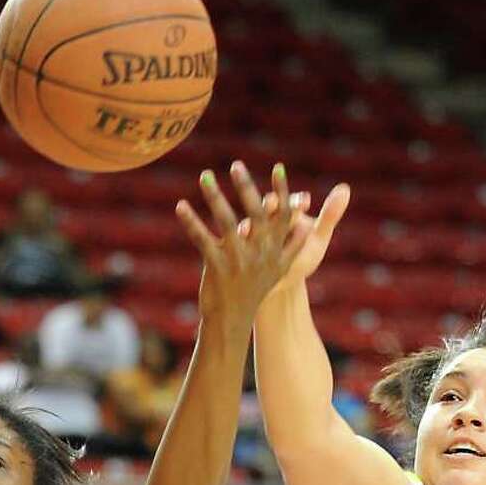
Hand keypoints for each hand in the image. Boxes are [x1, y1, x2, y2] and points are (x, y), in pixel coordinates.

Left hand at [176, 161, 346, 328]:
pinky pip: (202, 239)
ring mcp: (238, 260)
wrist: (232, 320)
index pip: (283, 217)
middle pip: (256, 214)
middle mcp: (260, 253)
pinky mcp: (217, 267)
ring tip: (204, 176)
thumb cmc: (254, 290)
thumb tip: (305, 226)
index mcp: (276, 250)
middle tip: (236, 165)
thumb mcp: (277, 270)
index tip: (278, 168)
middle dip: (246, 187)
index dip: (282, 193)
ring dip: (215, 196)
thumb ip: (291, 246)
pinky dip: (191, 221)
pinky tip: (180, 205)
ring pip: (228, 222)